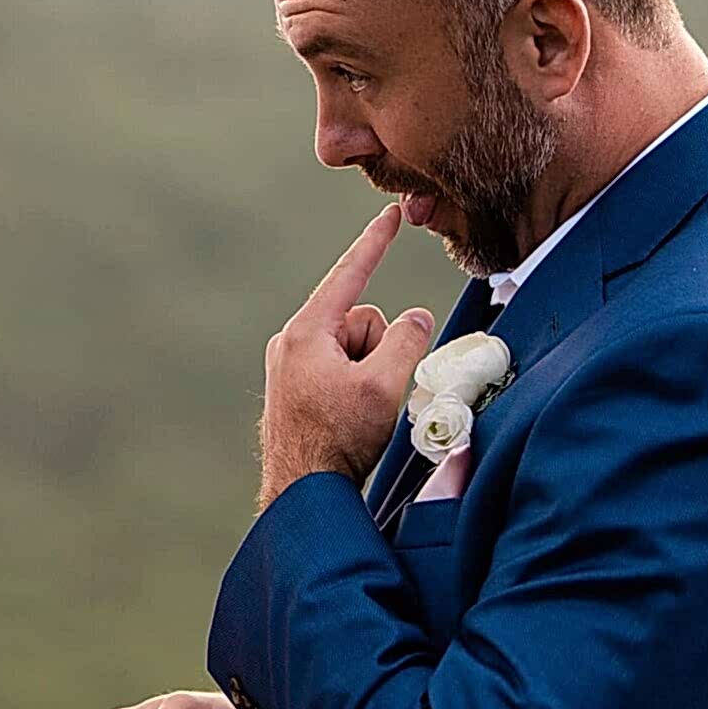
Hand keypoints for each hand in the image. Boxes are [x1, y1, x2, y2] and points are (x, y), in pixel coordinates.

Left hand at [259, 205, 435, 507]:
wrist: (303, 494)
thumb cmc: (337, 442)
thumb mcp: (385, 386)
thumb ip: (408, 340)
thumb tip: (415, 317)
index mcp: (306, 333)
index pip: (350, 275)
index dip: (376, 243)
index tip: (392, 215)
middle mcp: (292, 343)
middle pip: (362, 322)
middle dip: (378, 352)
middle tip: (369, 396)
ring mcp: (292, 366)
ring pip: (356, 349)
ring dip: (369, 374)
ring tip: (355, 412)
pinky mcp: (296, 386)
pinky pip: (343, 370)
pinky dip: (356, 387)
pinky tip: (346, 420)